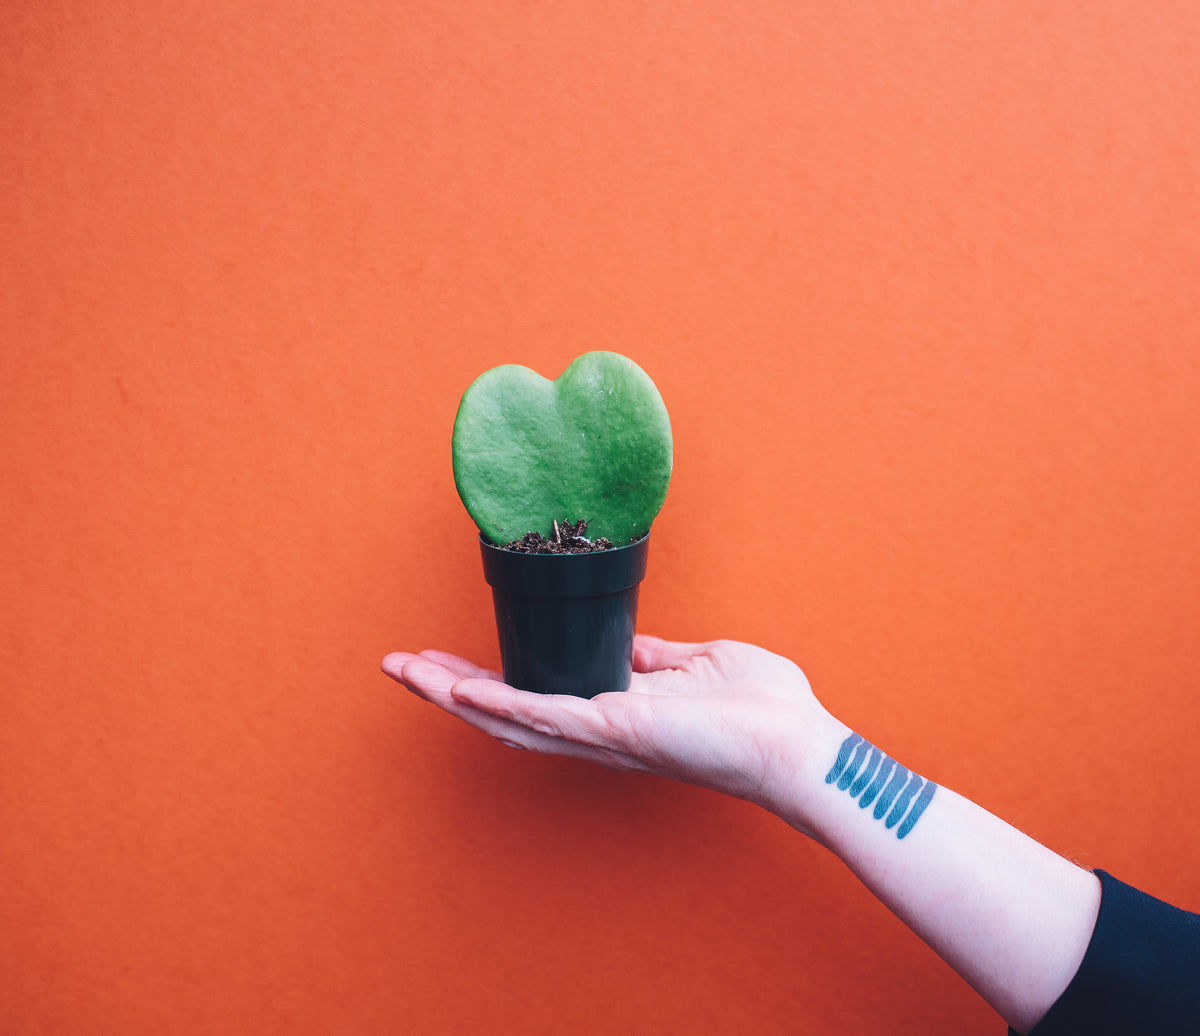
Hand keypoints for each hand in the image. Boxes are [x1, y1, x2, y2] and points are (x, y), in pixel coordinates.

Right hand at [381, 635, 836, 817]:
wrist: (798, 745)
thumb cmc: (761, 711)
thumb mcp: (697, 664)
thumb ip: (654, 658)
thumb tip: (628, 646)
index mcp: (614, 711)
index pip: (535, 695)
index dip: (486, 681)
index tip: (448, 659)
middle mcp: (597, 731)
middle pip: (505, 712)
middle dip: (447, 689)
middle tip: (397, 665)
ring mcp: (604, 734)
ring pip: (511, 716)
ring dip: (453, 694)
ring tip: (405, 671)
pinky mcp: (619, 729)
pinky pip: (547, 716)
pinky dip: (500, 701)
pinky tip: (459, 688)